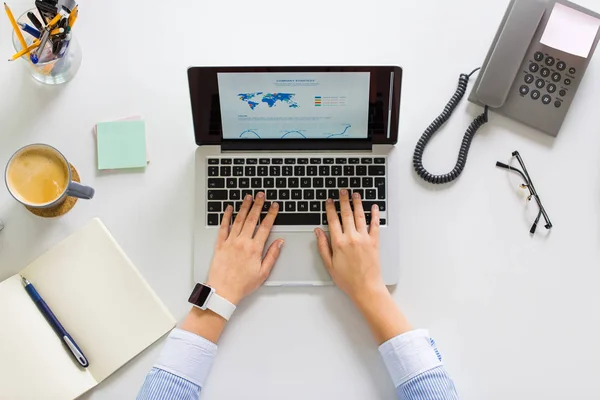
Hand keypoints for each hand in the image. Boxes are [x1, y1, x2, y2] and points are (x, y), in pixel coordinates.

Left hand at [207, 193, 283, 304]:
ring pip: (238, 220)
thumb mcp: (263, 272)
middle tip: (261, 195)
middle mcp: (242, 242)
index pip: (265, 226)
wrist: (223, 291)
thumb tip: (279, 242)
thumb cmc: (243, 284)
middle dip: (258, 205)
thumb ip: (272, 255)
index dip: (271, 214)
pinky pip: (223, 227)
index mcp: (254, 249)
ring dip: (244, 207)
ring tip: (248, 197)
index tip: (274, 206)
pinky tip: (229, 209)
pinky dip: (226, 217)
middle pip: (252, 219)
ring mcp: (230, 242)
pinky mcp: (220, 245)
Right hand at [315, 190, 411, 343]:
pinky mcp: (374, 242)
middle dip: (344, 200)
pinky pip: (375, 225)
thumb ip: (323, 246)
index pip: (333, 220)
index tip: (329, 201)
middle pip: (347, 214)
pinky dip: (375, 215)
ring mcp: (364, 238)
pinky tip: (374, 207)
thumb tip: (318, 232)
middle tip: (343, 191)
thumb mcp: (329, 264)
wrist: (366, 288)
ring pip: (360, 216)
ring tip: (356, 194)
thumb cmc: (347, 279)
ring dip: (357, 203)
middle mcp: (351, 238)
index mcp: (338, 243)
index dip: (330, 208)